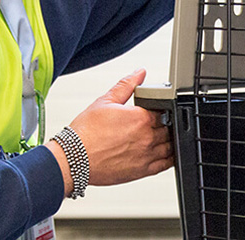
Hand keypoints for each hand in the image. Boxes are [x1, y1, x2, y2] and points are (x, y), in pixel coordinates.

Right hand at [65, 69, 173, 187]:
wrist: (74, 158)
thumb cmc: (85, 132)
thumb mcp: (105, 101)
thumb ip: (126, 85)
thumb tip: (139, 73)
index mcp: (140, 118)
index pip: (164, 110)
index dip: (161, 109)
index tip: (156, 110)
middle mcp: (147, 137)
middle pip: (169, 128)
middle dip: (165, 124)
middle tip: (157, 123)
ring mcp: (146, 155)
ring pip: (170, 146)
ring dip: (169, 141)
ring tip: (161, 137)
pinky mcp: (142, 171)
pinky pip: (165, 164)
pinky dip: (170, 158)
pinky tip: (166, 154)